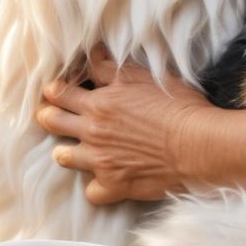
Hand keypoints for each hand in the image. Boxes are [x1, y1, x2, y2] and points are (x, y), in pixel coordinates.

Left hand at [36, 46, 215, 205]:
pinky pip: (91, 191)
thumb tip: (92, 53)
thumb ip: (111, 67)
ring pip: (64, 158)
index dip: (54, 89)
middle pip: (53, 122)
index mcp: (99, 103)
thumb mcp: (144, 76)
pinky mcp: (115, 186)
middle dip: (48, 115)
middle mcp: (93, 132)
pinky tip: (103, 179)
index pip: (60, 93)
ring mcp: (101, 162)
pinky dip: (95, 185)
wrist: (197, 143)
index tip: (54, 89)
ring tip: (71, 148)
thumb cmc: (177, 105)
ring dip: (65, 151)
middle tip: (49, 114)